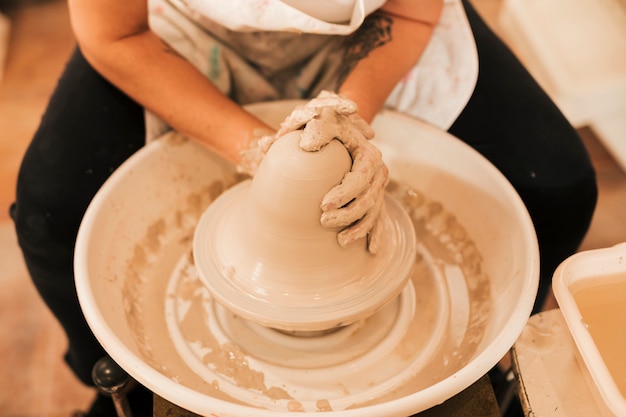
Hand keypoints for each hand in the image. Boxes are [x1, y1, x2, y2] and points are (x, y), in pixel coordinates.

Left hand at [263, 91, 387, 252]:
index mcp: (369, 156)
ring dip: (360, 228)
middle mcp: (378, 172)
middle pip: (368, 200)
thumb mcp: (322, 122)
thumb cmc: (327, 126)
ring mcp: (377, 187)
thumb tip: (307, 145)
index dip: (345, 193)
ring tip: (341, 242)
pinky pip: (377, 218)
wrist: (337, 129)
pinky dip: (374, 233)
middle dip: (348, 214)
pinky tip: (371, 249)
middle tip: (324, 221)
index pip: (360, 179)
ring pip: (373, 212)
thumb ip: (316, 129)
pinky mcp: (372, 197)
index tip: (323, 204)